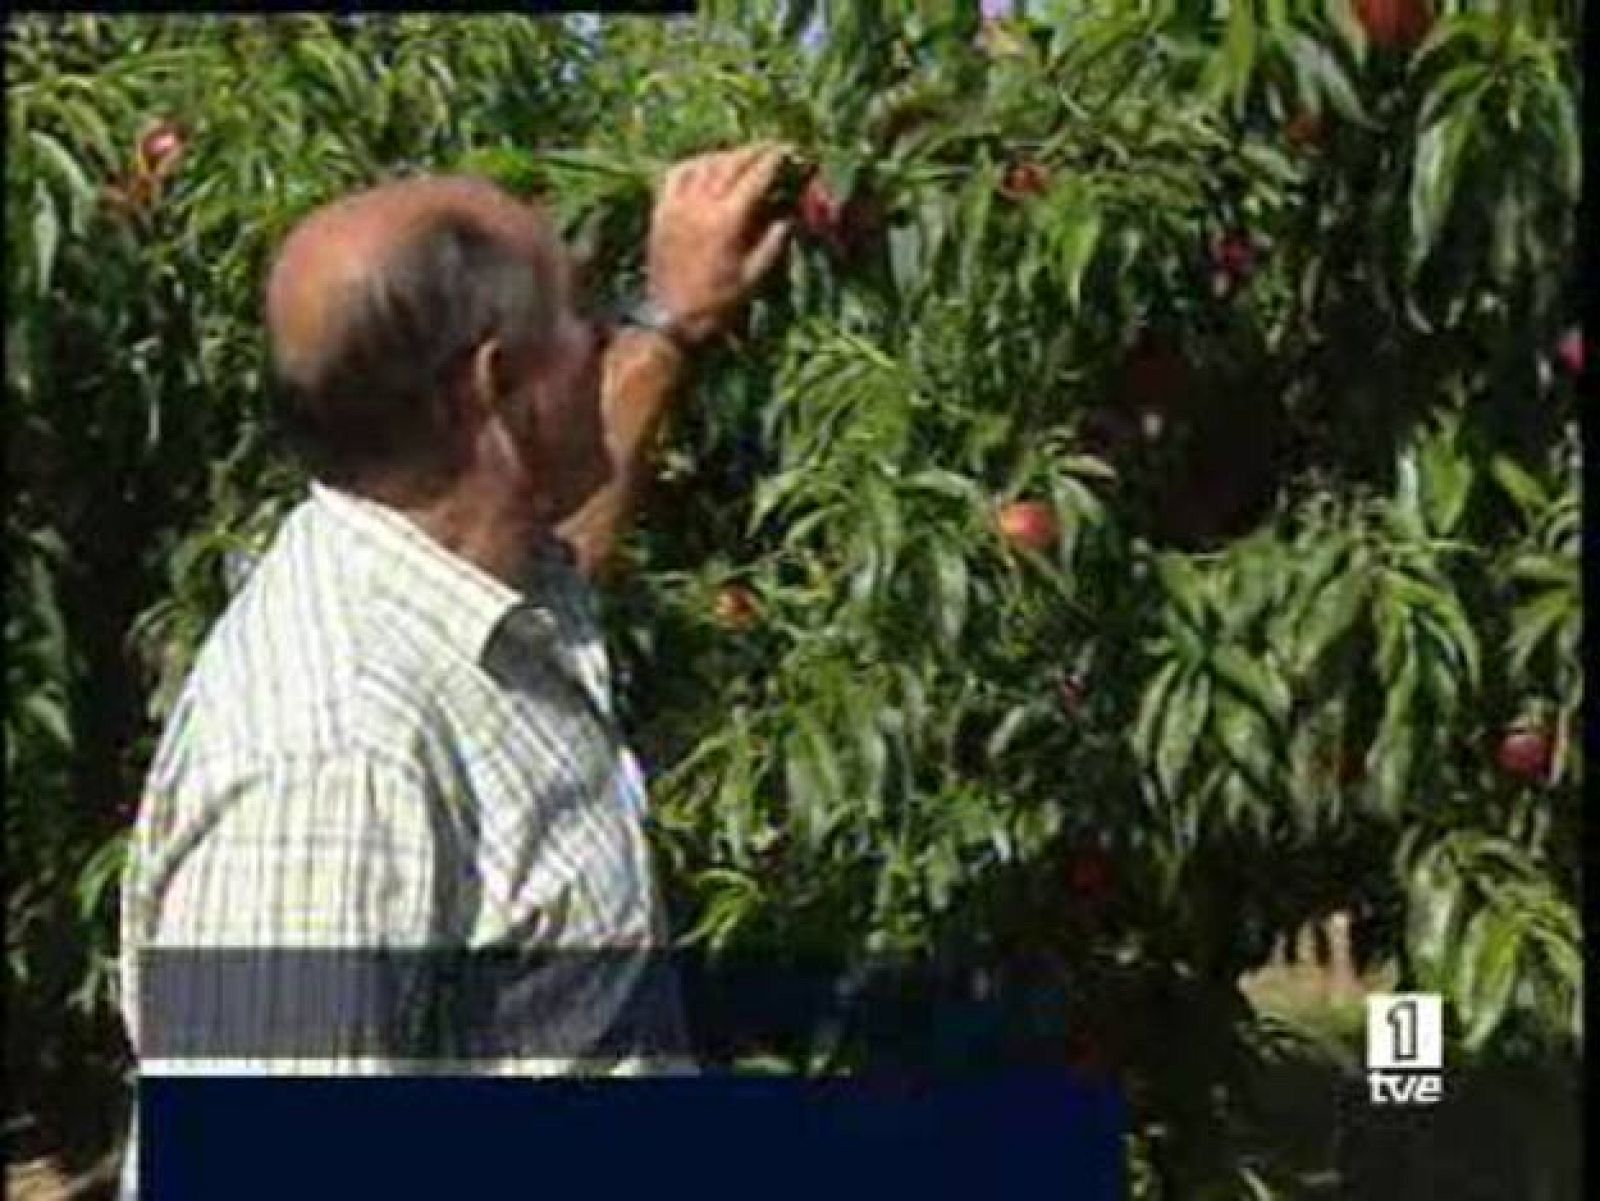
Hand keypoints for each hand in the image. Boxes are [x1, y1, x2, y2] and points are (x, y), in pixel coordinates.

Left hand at [646, 144, 794, 346]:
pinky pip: (675, 175)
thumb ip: (772, 244)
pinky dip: (693, 163)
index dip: (774, 160)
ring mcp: (677, 205)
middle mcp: (701, 205)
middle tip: (771, 147)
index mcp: (727, 221)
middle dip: (754, 151)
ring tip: (742, 155)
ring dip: (726, 154)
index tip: (789, 150)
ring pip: (704, 164)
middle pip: (731, 163)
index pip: (755, 177)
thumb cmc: (715, 305)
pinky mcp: (660, 212)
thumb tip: (787, 218)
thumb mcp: (753, 278)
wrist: (669, 321)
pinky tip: (703, 164)